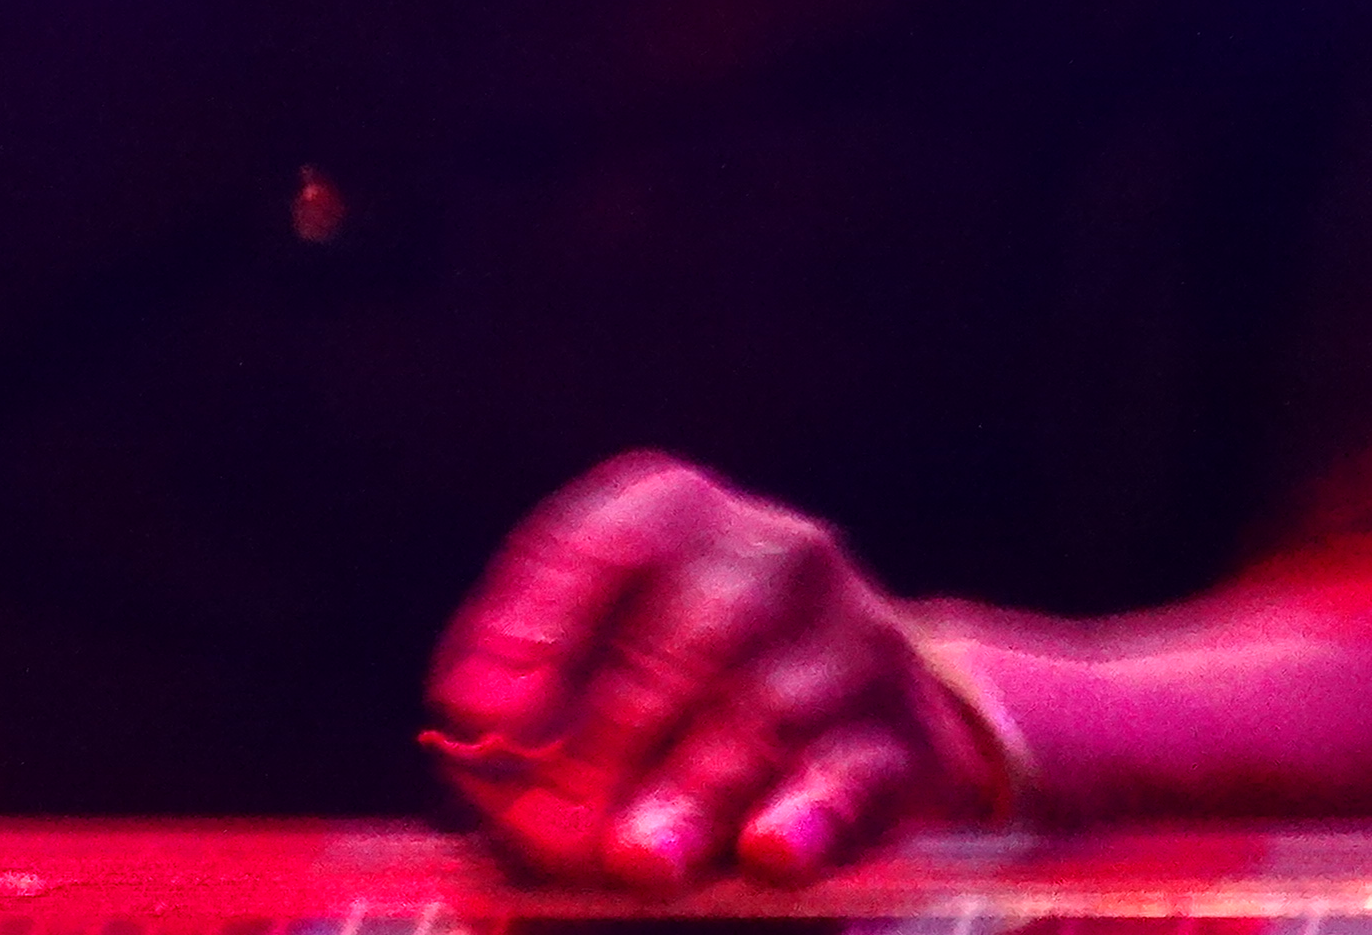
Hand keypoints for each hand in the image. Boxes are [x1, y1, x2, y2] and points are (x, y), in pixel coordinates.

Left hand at [425, 455, 1016, 889]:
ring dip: (692, 793)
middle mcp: (774, 553)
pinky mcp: (906, 739)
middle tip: (557, 825)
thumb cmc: (686, 692)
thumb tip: (465, 731)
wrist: (868, 717)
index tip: (482, 710)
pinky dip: (809, 820)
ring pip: (765, 711)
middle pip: (686, 638)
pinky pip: (854, 779)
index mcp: (678, 512)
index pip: (603, 544)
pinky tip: (769, 853)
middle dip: (610, 738)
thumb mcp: (601, 661)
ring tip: (639, 859)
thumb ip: (520, 699)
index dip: (534, 625)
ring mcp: (852, 640)